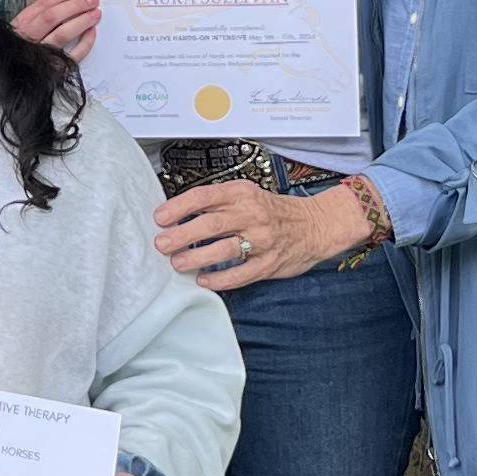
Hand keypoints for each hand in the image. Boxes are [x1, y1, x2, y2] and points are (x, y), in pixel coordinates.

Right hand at [10, 0, 100, 63]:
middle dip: (76, 4)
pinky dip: (85, 44)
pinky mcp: (52, 69)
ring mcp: (40, 54)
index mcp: (21, 25)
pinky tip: (92, 33)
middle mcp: (28, 38)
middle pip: (53, 15)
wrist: (8, 81)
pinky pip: (71, 56)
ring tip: (96, 13)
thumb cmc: (18, 51)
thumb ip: (39, 18)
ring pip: (62, 33)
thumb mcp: (21, 30)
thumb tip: (68, 3)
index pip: (45, 3)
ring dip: (82, 21)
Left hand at [153, 177, 371, 292]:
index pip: (204, 197)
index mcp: (243, 194)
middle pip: (211, 223)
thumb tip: (177, 215)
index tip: (160, 218)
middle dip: (182, 235)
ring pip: (225, 249)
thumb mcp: (248, 196)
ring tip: (178, 263)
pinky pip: (242, 274)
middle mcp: (252, 214)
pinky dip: (221, 279)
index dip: (179, 207)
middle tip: (162, 244)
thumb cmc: (274, 211)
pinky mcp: (270, 263)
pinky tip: (204, 281)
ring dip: (197, 258)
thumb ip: (218, 203)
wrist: (317, 225)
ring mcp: (262, 240)